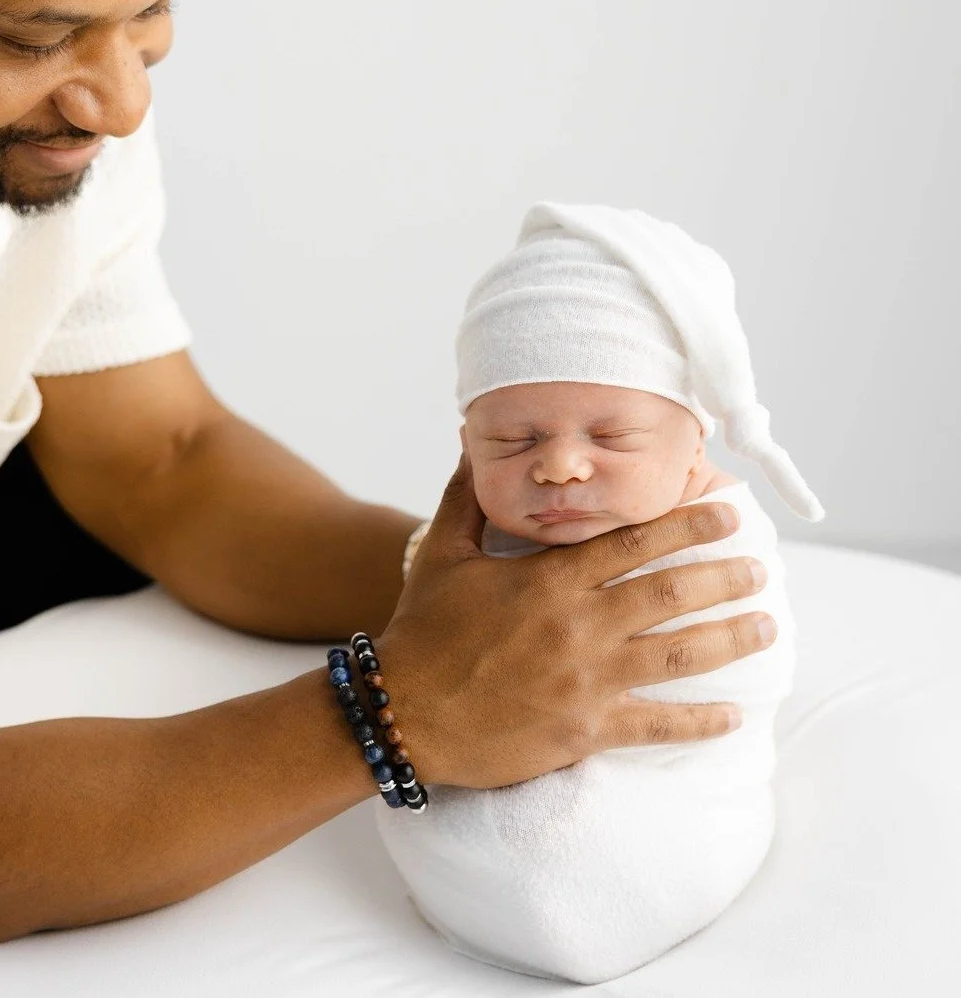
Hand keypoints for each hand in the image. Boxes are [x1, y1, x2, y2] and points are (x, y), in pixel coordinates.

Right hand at [378, 455, 770, 788]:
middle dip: (724, 576)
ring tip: (767, 625)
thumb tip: (471, 441)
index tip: (726, 513)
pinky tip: (735, 716)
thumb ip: (466, 497)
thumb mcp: (441, 552)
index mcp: (550, 579)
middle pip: (671, 593)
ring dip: (730, 637)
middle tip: (760, 566)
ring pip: (678, 654)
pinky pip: (658, 726)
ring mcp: (588, 680)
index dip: (687, 525)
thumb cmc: (422, 628)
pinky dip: (701, 722)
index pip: (633, 542)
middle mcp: (579, 625)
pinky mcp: (586, 729)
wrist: (404, 712)